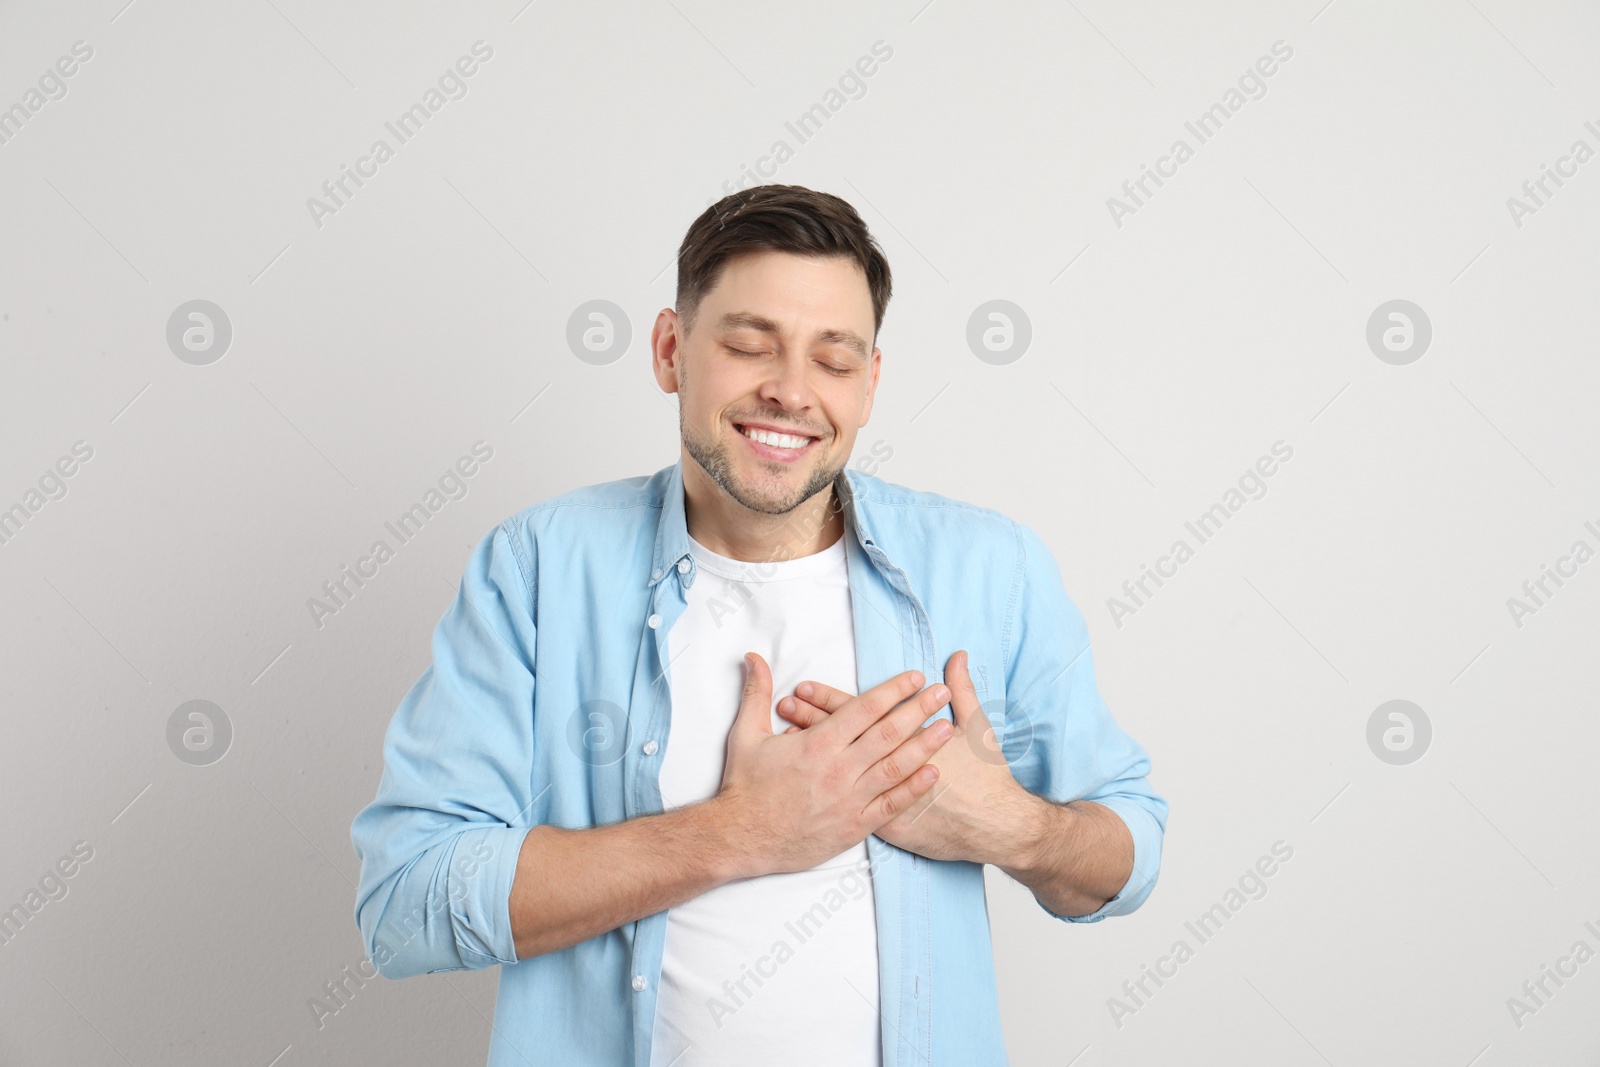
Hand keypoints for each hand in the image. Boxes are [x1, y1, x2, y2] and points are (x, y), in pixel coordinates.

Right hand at [712, 651, 955, 876]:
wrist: (740, 838)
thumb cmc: (744, 788)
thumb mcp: (746, 734)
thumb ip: (757, 693)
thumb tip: (754, 657)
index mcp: (817, 744)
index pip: (864, 709)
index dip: (893, 690)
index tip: (914, 677)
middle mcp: (838, 769)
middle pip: (888, 733)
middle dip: (918, 710)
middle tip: (941, 692)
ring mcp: (849, 800)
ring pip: (895, 767)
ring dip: (925, 746)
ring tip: (948, 727)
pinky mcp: (853, 827)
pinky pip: (890, 805)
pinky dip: (913, 789)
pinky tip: (932, 773)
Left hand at [776, 650, 1037, 864]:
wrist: (994, 826)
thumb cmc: (986, 777)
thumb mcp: (977, 727)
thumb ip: (963, 690)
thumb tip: (956, 657)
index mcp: (905, 737)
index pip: (858, 712)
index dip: (828, 699)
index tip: (802, 687)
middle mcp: (887, 766)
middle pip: (839, 738)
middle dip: (809, 720)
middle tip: (782, 704)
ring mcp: (882, 798)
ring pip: (835, 771)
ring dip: (809, 752)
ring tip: (783, 735)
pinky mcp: (883, 825)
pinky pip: (845, 805)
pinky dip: (822, 790)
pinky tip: (803, 782)